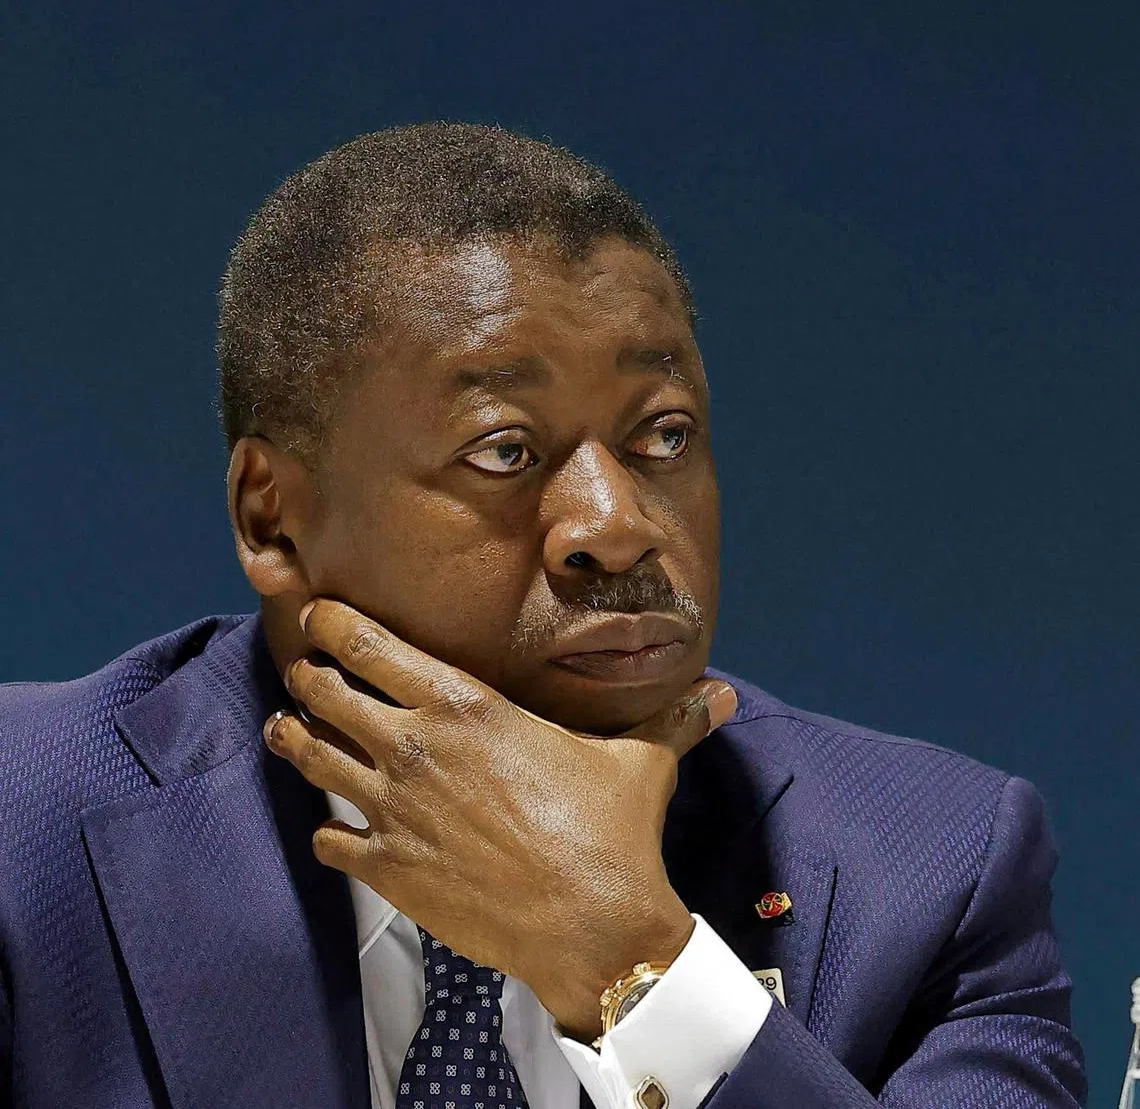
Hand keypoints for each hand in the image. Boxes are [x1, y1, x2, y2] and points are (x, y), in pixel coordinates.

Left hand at [263, 598, 737, 1040]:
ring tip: (287, 727)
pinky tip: (334, 829)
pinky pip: (331, 838)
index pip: (372, 646)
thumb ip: (670, 717)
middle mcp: (415, 748)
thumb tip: (722, 695)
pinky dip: (329, 829)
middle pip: (327, 693)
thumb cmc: (611, 833)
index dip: (335, 623)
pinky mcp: (388, 869)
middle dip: (310, 676)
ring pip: (313, 757)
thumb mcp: (639, 761)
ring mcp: (393, 809)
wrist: (592, 927)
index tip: (320, 612)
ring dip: (297, 738)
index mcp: (465, 706)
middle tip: (306, 670)